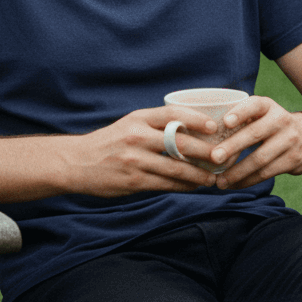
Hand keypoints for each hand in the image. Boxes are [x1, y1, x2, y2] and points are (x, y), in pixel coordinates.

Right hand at [68, 106, 220, 197]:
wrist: (77, 162)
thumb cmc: (110, 142)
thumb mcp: (130, 124)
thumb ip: (155, 126)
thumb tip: (190, 130)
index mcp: (138, 118)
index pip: (173, 114)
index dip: (196, 119)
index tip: (215, 127)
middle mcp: (137, 136)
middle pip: (180, 143)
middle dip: (206, 151)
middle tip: (224, 156)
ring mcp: (135, 160)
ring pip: (176, 168)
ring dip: (198, 175)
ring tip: (213, 178)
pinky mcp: (133, 181)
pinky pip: (165, 185)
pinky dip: (183, 186)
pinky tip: (193, 187)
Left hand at [210, 97, 301, 190]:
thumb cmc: (272, 124)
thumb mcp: (263, 114)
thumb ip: (242, 119)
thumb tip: (205, 134)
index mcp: (268, 106)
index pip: (254, 105)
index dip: (240, 113)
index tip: (225, 122)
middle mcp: (280, 120)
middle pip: (254, 134)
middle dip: (232, 147)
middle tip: (214, 158)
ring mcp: (289, 140)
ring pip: (260, 159)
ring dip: (238, 172)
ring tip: (220, 181)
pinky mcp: (293, 160)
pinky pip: (267, 173)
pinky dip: (248, 181)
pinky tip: (234, 184)